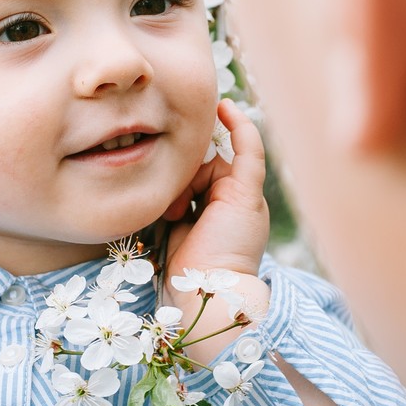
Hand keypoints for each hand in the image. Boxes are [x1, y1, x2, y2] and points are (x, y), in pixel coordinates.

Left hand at [161, 100, 270, 362]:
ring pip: (212, 162)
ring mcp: (245, 197)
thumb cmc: (186, 275)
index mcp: (221, 215)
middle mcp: (237, 203)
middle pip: (203, 168)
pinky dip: (239, 125)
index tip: (156, 170)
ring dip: (187, 181)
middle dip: (179, 183)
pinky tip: (224, 106)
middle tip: (169, 215)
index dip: (179, 179)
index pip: (198, 178)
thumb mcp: (174, 233)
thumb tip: (160, 188)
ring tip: (177, 214)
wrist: (207, 299)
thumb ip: (175, 207)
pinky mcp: (249, 193)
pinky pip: (248, 148)